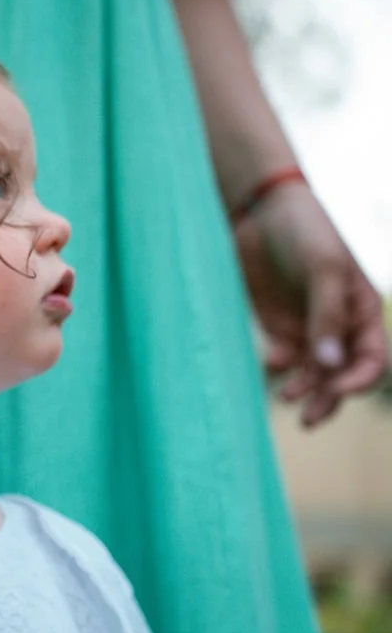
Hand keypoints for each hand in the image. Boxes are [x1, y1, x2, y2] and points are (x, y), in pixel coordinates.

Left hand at [235, 182, 388, 426]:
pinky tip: (272, 362)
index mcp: (361, 310)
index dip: (359, 378)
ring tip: (286, 397)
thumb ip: (326, 315)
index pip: (371, 356)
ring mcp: (306, 327)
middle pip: (340, 373)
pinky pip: (284, 357)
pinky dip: (280, 365)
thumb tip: (331, 365)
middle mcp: (337, 324)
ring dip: (303, 388)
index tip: (339, 389)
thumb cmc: (304, 232)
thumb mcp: (324, 268)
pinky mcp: (277, 326)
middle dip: (328, 398)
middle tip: (308, 420)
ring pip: (311, 371)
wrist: (261, 213)